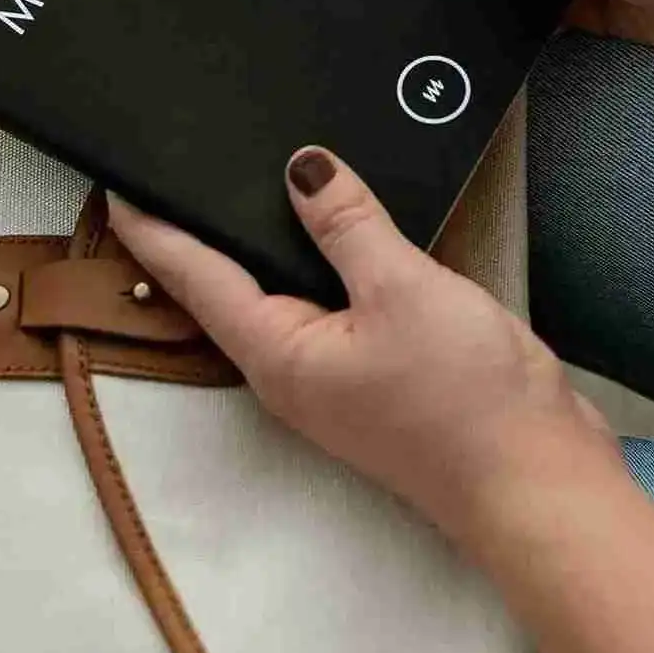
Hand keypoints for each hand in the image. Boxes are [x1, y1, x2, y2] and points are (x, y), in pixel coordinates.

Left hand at [106, 147, 616, 545]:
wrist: (538, 483)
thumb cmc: (469, 408)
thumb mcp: (403, 290)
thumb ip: (349, 224)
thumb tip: (302, 169)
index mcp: (278, 355)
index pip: (194, 277)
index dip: (152, 226)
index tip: (114, 183)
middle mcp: (293, 372)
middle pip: (226, 290)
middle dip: (196, 233)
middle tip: (168, 171)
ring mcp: (334, 379)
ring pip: (279, 298)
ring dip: (261, 248)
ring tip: (238, 190)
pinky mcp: (376, 376)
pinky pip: (328, 308)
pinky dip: (319, 265)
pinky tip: (334, 236)